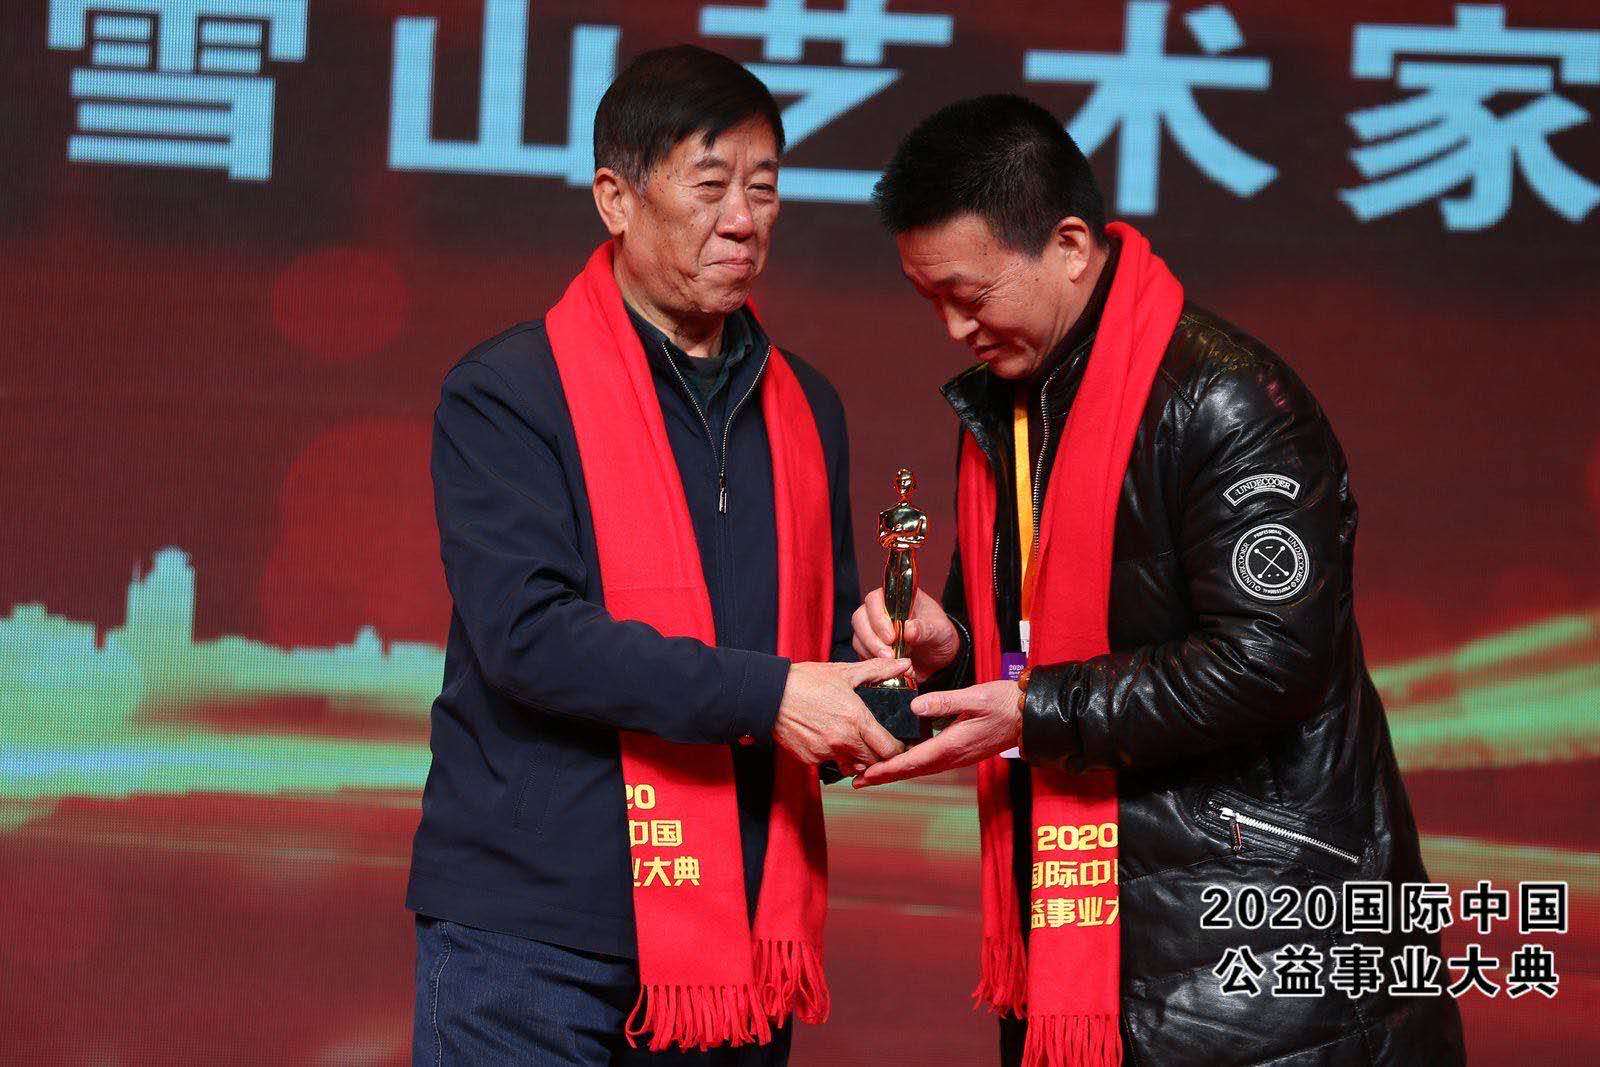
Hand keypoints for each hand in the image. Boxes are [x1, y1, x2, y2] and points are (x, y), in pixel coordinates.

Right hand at [774, 658, 910, 774]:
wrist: (769, 695)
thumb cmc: (804, 681)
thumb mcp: (844, 672)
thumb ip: (877, 671)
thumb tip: (902, 664)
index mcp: (856, 720)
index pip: (889, 749)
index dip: (897, 748)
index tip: (896, 743)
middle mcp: (843, 740)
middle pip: (874, 762)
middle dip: (878, 755)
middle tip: (876, 743)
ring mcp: (826, 752)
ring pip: (853, 766)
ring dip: (857, 759)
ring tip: (853, 742)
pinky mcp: (810, 759)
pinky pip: (830, 763)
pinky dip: (833, 755)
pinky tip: (828, 738)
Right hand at [851, 587, 959, 682]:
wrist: (940, 656)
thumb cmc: (940, 635)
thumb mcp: (939, 631)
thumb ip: (925, 629)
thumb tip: (909, 629)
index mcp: (897, 598)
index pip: (876, 599)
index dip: (878, 617)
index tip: (891, 637)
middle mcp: (881, 611)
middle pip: (860, 618)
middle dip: (872, 638)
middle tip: (888, 654)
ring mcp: (873, 629)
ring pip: (858, 637)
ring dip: (870, 651)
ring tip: (890, 662)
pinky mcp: (871, 648)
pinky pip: (861, 653)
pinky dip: (871, 661)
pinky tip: (886, 667)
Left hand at [852, 680, 1021, 787]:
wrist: (1027, 717)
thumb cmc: (1003, 704)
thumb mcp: (975, 697)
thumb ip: (944, 702)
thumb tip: (914, 706)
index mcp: (952, 744)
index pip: (912, 761)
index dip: (887, 768)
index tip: (866, 774)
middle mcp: (951, 756)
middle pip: (910, 771)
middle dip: (883, 777)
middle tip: (856, 781)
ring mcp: (955, 757)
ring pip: (918, 770)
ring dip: (894, 774)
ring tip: (870, 775)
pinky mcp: (958, 753)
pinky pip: (928, 764)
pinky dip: (908, 766)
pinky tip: (899, 762)